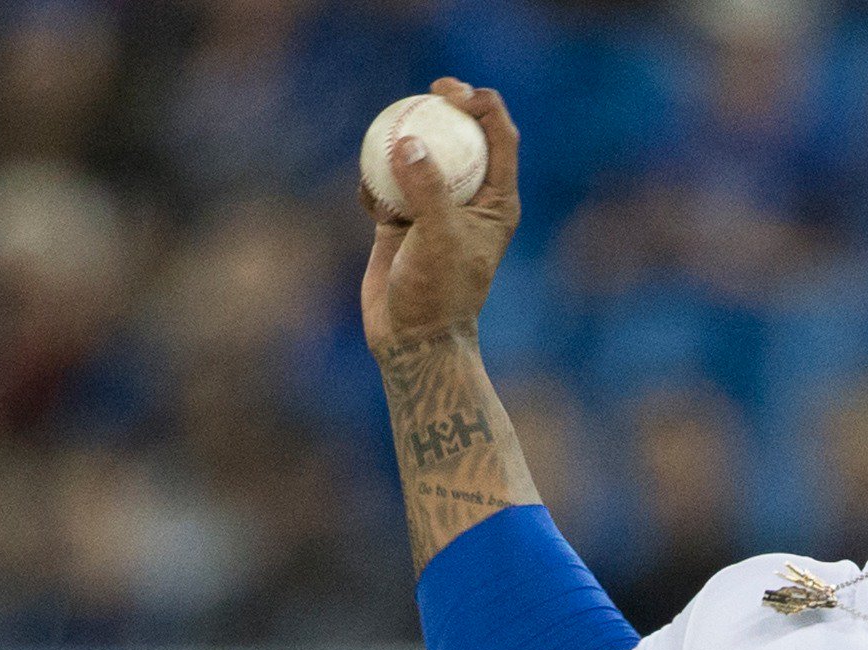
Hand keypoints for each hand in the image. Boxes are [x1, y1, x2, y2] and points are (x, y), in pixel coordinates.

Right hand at [360, 80, 521, 355]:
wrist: (413, 339)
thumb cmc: (438, 293)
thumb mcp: (438, 238)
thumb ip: (426, 189)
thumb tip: (408, 142)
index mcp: (496, 200)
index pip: (499, 137)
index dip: (483, 104)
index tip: (453, 93)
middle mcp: (469, 200)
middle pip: (461, 137)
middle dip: (445, 108)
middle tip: (424, 92)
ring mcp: (433, 208)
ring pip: (419, 157)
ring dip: (402, 141)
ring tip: (385, 134)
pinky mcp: (401, 221)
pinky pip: (385, 184)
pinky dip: (374, 182)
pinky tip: (367, 195)